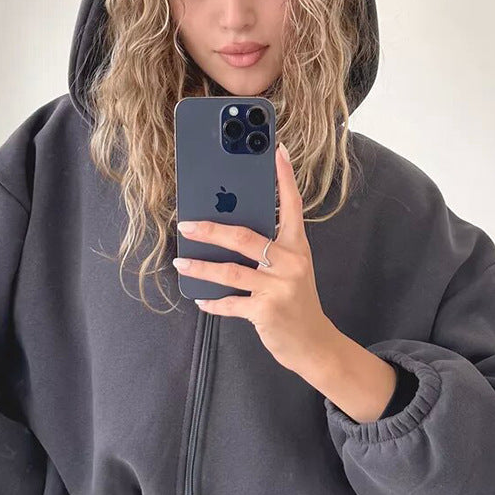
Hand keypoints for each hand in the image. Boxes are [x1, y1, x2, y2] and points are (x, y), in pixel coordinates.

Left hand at [173, 142, 334, 374]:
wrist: (314, 344)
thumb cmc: (297, 301)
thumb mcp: (292, 269)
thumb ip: (270, 250)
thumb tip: (228, 233)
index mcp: (297, 247)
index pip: (292, 204)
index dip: (284, 177)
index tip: (276, 150)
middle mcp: (290, 262)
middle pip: (243, 237)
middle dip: (209, 230)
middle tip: (186, 224)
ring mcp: (278, 287)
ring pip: (229, 271)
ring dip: (200, 268)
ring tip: (180, 264)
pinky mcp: (265, 310)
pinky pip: (230, 302)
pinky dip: (212, 302)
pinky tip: (201, 300)